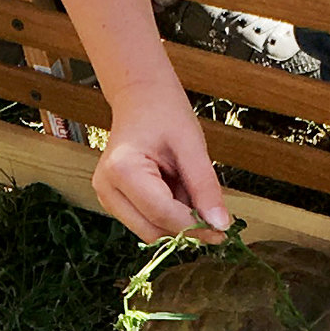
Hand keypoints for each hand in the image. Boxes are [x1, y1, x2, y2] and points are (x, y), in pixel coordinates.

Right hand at [92, 78, 229, 242]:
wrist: (140, 98)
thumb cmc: (164, 113)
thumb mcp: (192, 146)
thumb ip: (205, 187)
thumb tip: (220, 224)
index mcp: (122, 169)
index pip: (161, 214)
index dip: (194, 227)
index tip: (222, 231)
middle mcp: (107, 189)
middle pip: (152, 230)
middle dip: (185, 228)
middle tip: (213, 217)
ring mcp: (107, 198)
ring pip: (150, 232)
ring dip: (177, 223)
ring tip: (189, 192)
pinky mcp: (114, 203)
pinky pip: (146, 223)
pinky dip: (168, 217)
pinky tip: (177, 193)